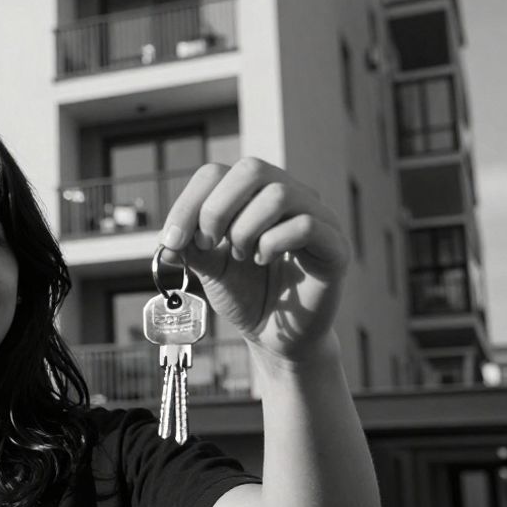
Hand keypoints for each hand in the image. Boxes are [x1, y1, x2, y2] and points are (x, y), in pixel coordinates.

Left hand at [157, 158, 349, 365]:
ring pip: (279, 195)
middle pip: (251, 170)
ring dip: (245, 228)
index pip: (217, 173)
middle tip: (208, 243)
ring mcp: (317, 217)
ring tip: (242, 255)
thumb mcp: (211, 268)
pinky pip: (305, 226)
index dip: (189, 203)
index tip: (172, 240)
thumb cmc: (247, 294)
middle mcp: (290, 196)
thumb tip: (171, 238)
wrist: (276, 336)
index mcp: (254, 196)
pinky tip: (263, 261)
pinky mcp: (335, 246)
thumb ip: (192, 247)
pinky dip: (273, 243)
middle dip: (216, 209)